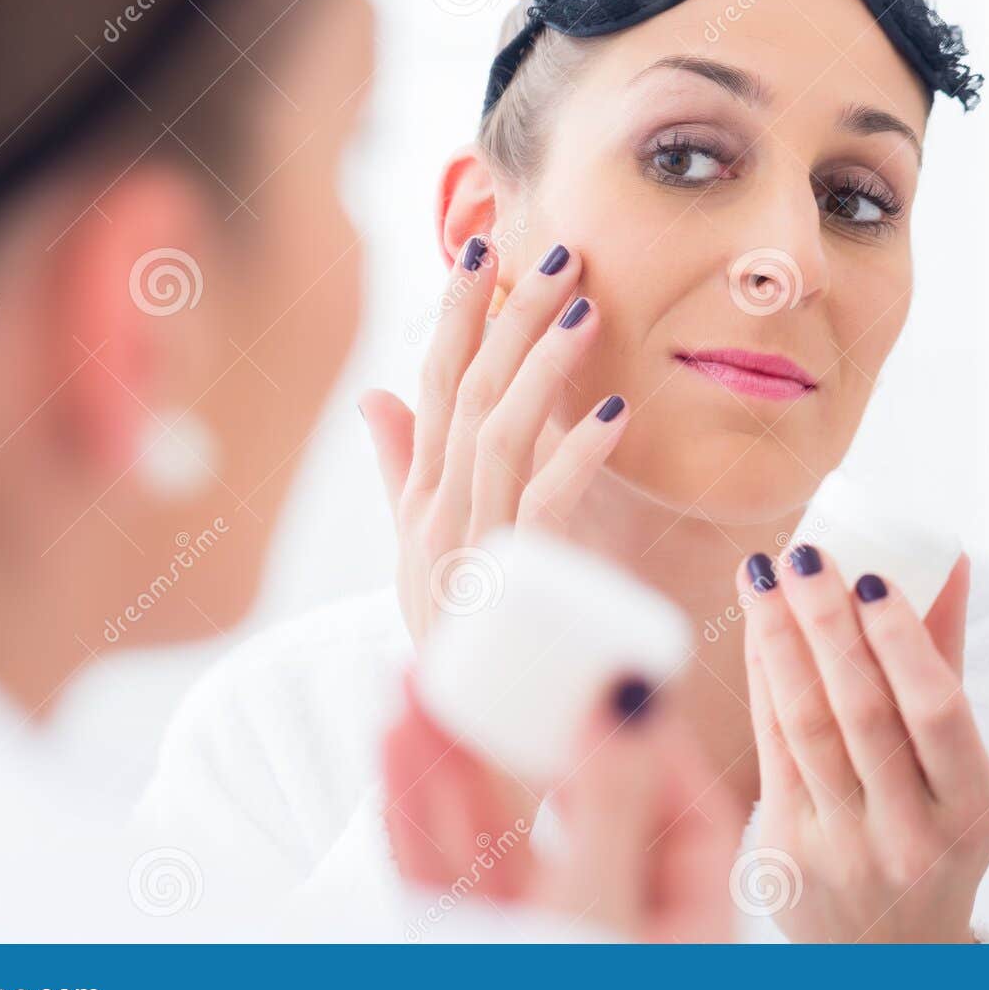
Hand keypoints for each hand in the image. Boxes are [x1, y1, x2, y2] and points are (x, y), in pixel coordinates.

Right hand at [360, 236, 628, 646]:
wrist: (464, 741)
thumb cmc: (453, 639)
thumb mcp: (415, 551)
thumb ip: (400, 472)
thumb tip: (374, 396)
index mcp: (420, 498)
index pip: (431, 383)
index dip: (455, 313)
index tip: (481, 248)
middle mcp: (435, 514)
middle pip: (467, 391)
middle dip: (509, 313)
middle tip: (556, 249)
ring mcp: (468, 549)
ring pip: (498, 432)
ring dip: (543, 365)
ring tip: (586, 306)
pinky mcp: (512, 587)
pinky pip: (543, 507)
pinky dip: (576, 458)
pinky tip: (613, 416)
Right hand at [381, 678, 740, 942]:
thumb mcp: (598, 907)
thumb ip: (611, 801)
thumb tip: (631, 688)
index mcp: (681, 934)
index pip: (693, 820)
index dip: (659, 739)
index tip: (621, 670)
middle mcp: (607, 931)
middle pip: (579, 810)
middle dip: (538, 727)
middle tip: (518, 654)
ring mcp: (530, 939)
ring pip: (493, 829)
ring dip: (456, 748)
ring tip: (423, 671)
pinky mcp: (464, 945)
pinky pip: (437, 864)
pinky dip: (413, 797)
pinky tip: (396, 728)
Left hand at [736, 546, 988, 942]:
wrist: (890, 953)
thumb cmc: (934, 836)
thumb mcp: (962, 769)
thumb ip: (946, 665)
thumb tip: (949, 561)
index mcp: (972, 810)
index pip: (938, 713)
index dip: (902, 641)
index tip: (869, 575)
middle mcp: (910, 835)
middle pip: (860, 713)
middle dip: (825, 624)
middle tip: (802, 555)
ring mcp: (842, 849)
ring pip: (805, 727)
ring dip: (778, 641)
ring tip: (763, 575)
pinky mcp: (785, 855)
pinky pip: (770, 750)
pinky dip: (762, 682)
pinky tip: (755, 630)